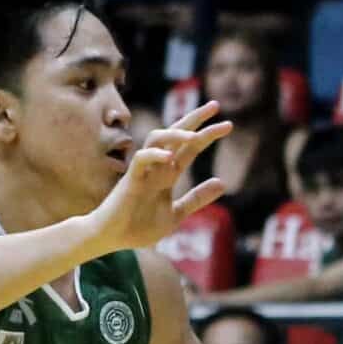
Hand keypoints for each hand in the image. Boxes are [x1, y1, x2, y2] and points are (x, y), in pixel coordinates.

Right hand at [89, 102, 230, 254]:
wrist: (114, 238)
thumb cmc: (140, 226)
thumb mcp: (176, 213)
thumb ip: (196, 198)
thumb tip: (223, 182)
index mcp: (169, 173)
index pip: (190, 147)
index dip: (207, 134)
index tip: (228, 125)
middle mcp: (158, 167)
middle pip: (176, 134)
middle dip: (195, 118)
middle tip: (215, 105)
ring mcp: (144, 171)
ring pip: (157, 138)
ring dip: (176, 134)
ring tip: (196, 135)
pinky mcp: (130, 180)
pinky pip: (141, 159)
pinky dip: (154, 155)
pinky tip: (169, 158)